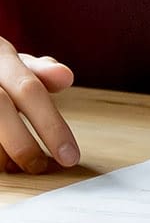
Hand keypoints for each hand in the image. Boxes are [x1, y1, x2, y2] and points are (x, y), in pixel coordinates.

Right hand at [0, 39, 78, 172]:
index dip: (51, 126)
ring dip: (1, 152)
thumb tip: (66, 77)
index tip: (70, 157)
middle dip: (23, 145)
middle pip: (1, 107)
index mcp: (0, 55)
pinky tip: (1, 162)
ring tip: (14, 166)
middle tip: (39, 168)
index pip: (30, 90)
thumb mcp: (10, 61)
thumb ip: (38, 71)